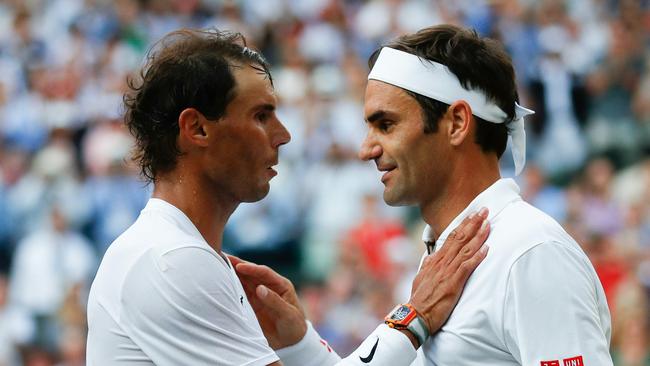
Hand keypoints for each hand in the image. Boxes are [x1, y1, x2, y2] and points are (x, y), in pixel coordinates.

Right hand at [229, 255, 306, 348]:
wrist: (291, 342)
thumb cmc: (294, 326)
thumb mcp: (288, 314)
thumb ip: (275, 301)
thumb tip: (260, 289)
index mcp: (280, 285)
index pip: (264, 273)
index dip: (251, 268)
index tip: (239, 266)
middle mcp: (268, 287)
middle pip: (251, 274)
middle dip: (237, 265)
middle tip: (222, 257)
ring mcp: (258, 295)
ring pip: (243, 282)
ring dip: (231, 275)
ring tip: (217, 267)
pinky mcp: (251, 305)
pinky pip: (239, 294)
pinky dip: (230, 289)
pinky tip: (220, 284)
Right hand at [409, 208, 489, 334]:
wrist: (415, 314)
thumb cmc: (419, 298)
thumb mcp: (421, 277)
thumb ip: (428, 265)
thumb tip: (431, 256)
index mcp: (435, 260)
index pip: (452, 237)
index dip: (464, 225)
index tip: (472, 214)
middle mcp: (442, 262)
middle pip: (460, 238)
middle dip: (473, 223)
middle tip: (484, 210)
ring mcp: (447, 272)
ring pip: (465, 249)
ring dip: (478, 235)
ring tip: (488, 224)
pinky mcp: (453, 283)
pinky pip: (467, 267)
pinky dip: (477, 257)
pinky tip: (486, 249)